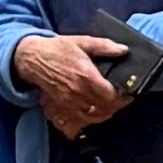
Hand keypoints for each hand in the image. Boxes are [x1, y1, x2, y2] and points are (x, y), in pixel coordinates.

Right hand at [14, 31, 129, 137]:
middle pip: (105, 108)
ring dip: (106, 113)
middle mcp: (79, 92)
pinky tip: (95, 113)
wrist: (33, 58)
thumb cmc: (59, 49)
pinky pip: (80, 120)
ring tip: (111, 106)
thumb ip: (105, 46)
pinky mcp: (62, 106)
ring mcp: (70, 102)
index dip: (123, 97)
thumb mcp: (83, 42)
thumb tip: (124, 50)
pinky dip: (90, 120)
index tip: (128, 93)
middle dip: (117, 106)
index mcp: (87, 76)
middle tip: (123, 100)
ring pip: (94, 116)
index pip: (111, 96)